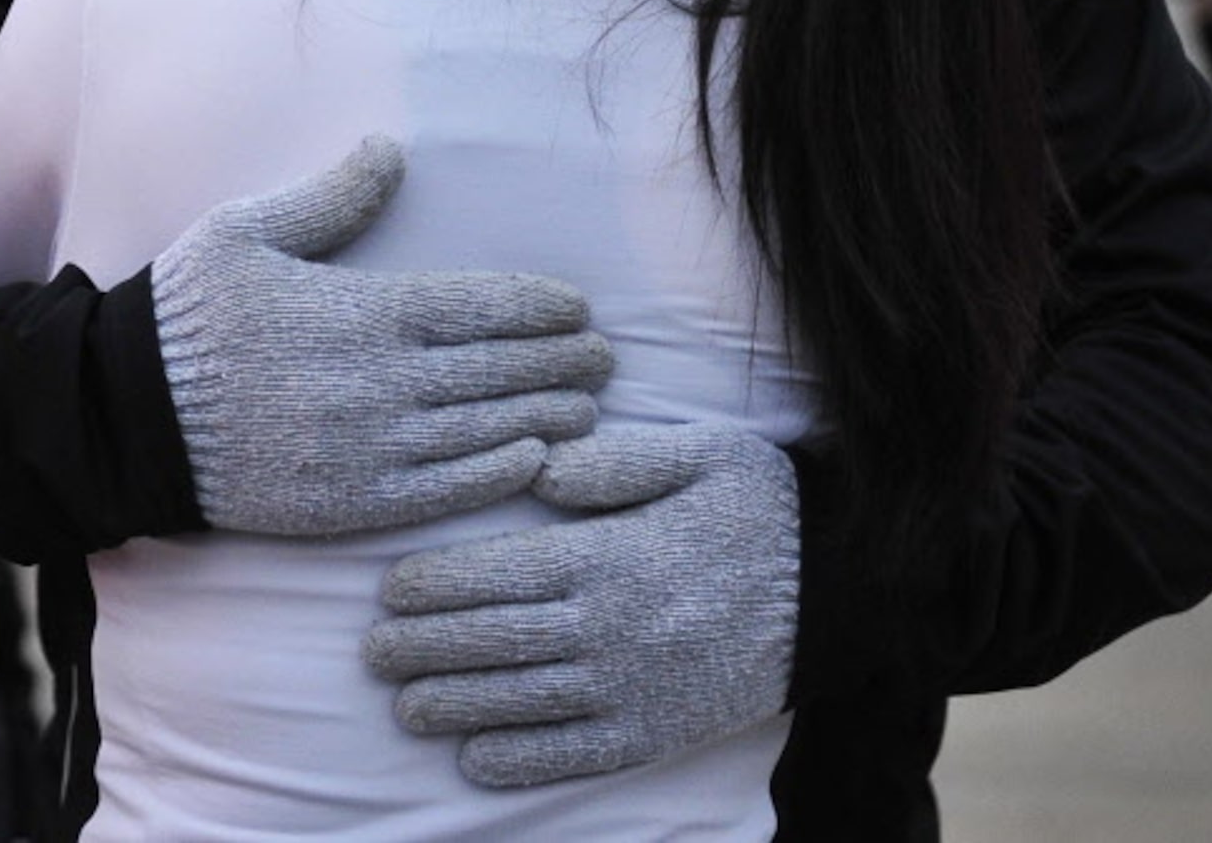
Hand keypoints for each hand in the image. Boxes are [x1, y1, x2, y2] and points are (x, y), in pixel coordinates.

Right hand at [150, 137, 612, 535]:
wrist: (125, 415)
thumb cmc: (188, 313)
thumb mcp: (248, 232)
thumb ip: (330, 197)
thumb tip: (391, 148)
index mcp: (362, 310)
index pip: (480, 305)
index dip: (541, 309)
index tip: (579, 309)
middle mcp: (378, 381)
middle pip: (497, 369)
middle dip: (561, 362)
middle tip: (607, 357)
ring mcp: (367, 447)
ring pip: (483, 430)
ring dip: (547, 417)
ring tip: (591, 408)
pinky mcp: (348, 502)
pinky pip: (442, 490)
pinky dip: (496, 474)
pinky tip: (534, 460)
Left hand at [361, 423, 798, 787]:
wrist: (839, 593)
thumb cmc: (761, 508)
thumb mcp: (703, 452)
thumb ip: (618, 458)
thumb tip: (540, 466)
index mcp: (613, 554)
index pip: (500, 572)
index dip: (435, 585)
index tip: (391, 589)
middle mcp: (613, 627)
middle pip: (494, 641)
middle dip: (423, 648)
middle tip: (372, 651)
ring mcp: (632, 688)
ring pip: (520, 702)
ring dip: (453, 706)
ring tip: (406, 706)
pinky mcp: (656, 733)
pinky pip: (574, 755)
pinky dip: (518, 760)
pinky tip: (476, 756)